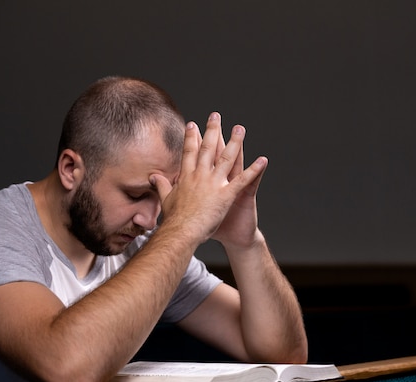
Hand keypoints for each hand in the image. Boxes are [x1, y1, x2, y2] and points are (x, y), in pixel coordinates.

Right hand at [150, 112, 267, 245]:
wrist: (181, 232)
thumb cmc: (173, 220)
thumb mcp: (165, 200)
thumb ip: (161, 186)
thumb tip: (152, 177)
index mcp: (186, 177)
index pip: (189, 152)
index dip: (191, 137)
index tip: (192, 124)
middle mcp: (200, 176)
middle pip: (207, 148)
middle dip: (212, 130)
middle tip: (216, 116)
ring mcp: (214, 184)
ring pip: (227, 158)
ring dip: (235, 142)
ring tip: (240, 129)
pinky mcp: (226, 195)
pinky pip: (242, 180)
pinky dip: (254, 170)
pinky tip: (262, 161)